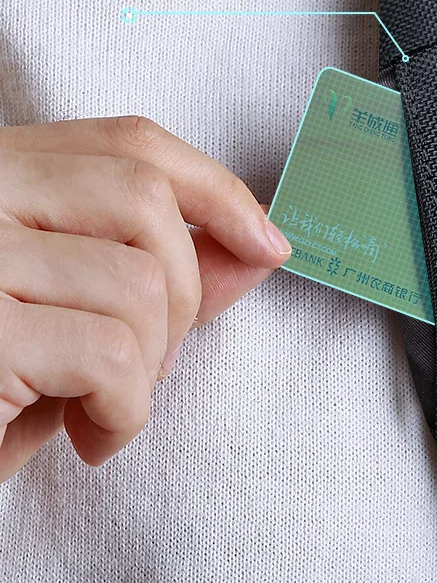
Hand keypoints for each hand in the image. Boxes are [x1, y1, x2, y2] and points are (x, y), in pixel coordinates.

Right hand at [0, 116, 290, 480]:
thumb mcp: (77, 312)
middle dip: (185, 292)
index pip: (127, 142)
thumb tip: (262, 243)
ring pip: (139, 283)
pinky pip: (109, 356)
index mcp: (1, 173)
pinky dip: (124, 414)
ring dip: (150, 366)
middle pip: (144, 198)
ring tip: (104, 408)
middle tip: (155, 363)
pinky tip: (88, 439)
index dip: (214, 186)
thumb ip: (159, 269)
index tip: (265, 239)